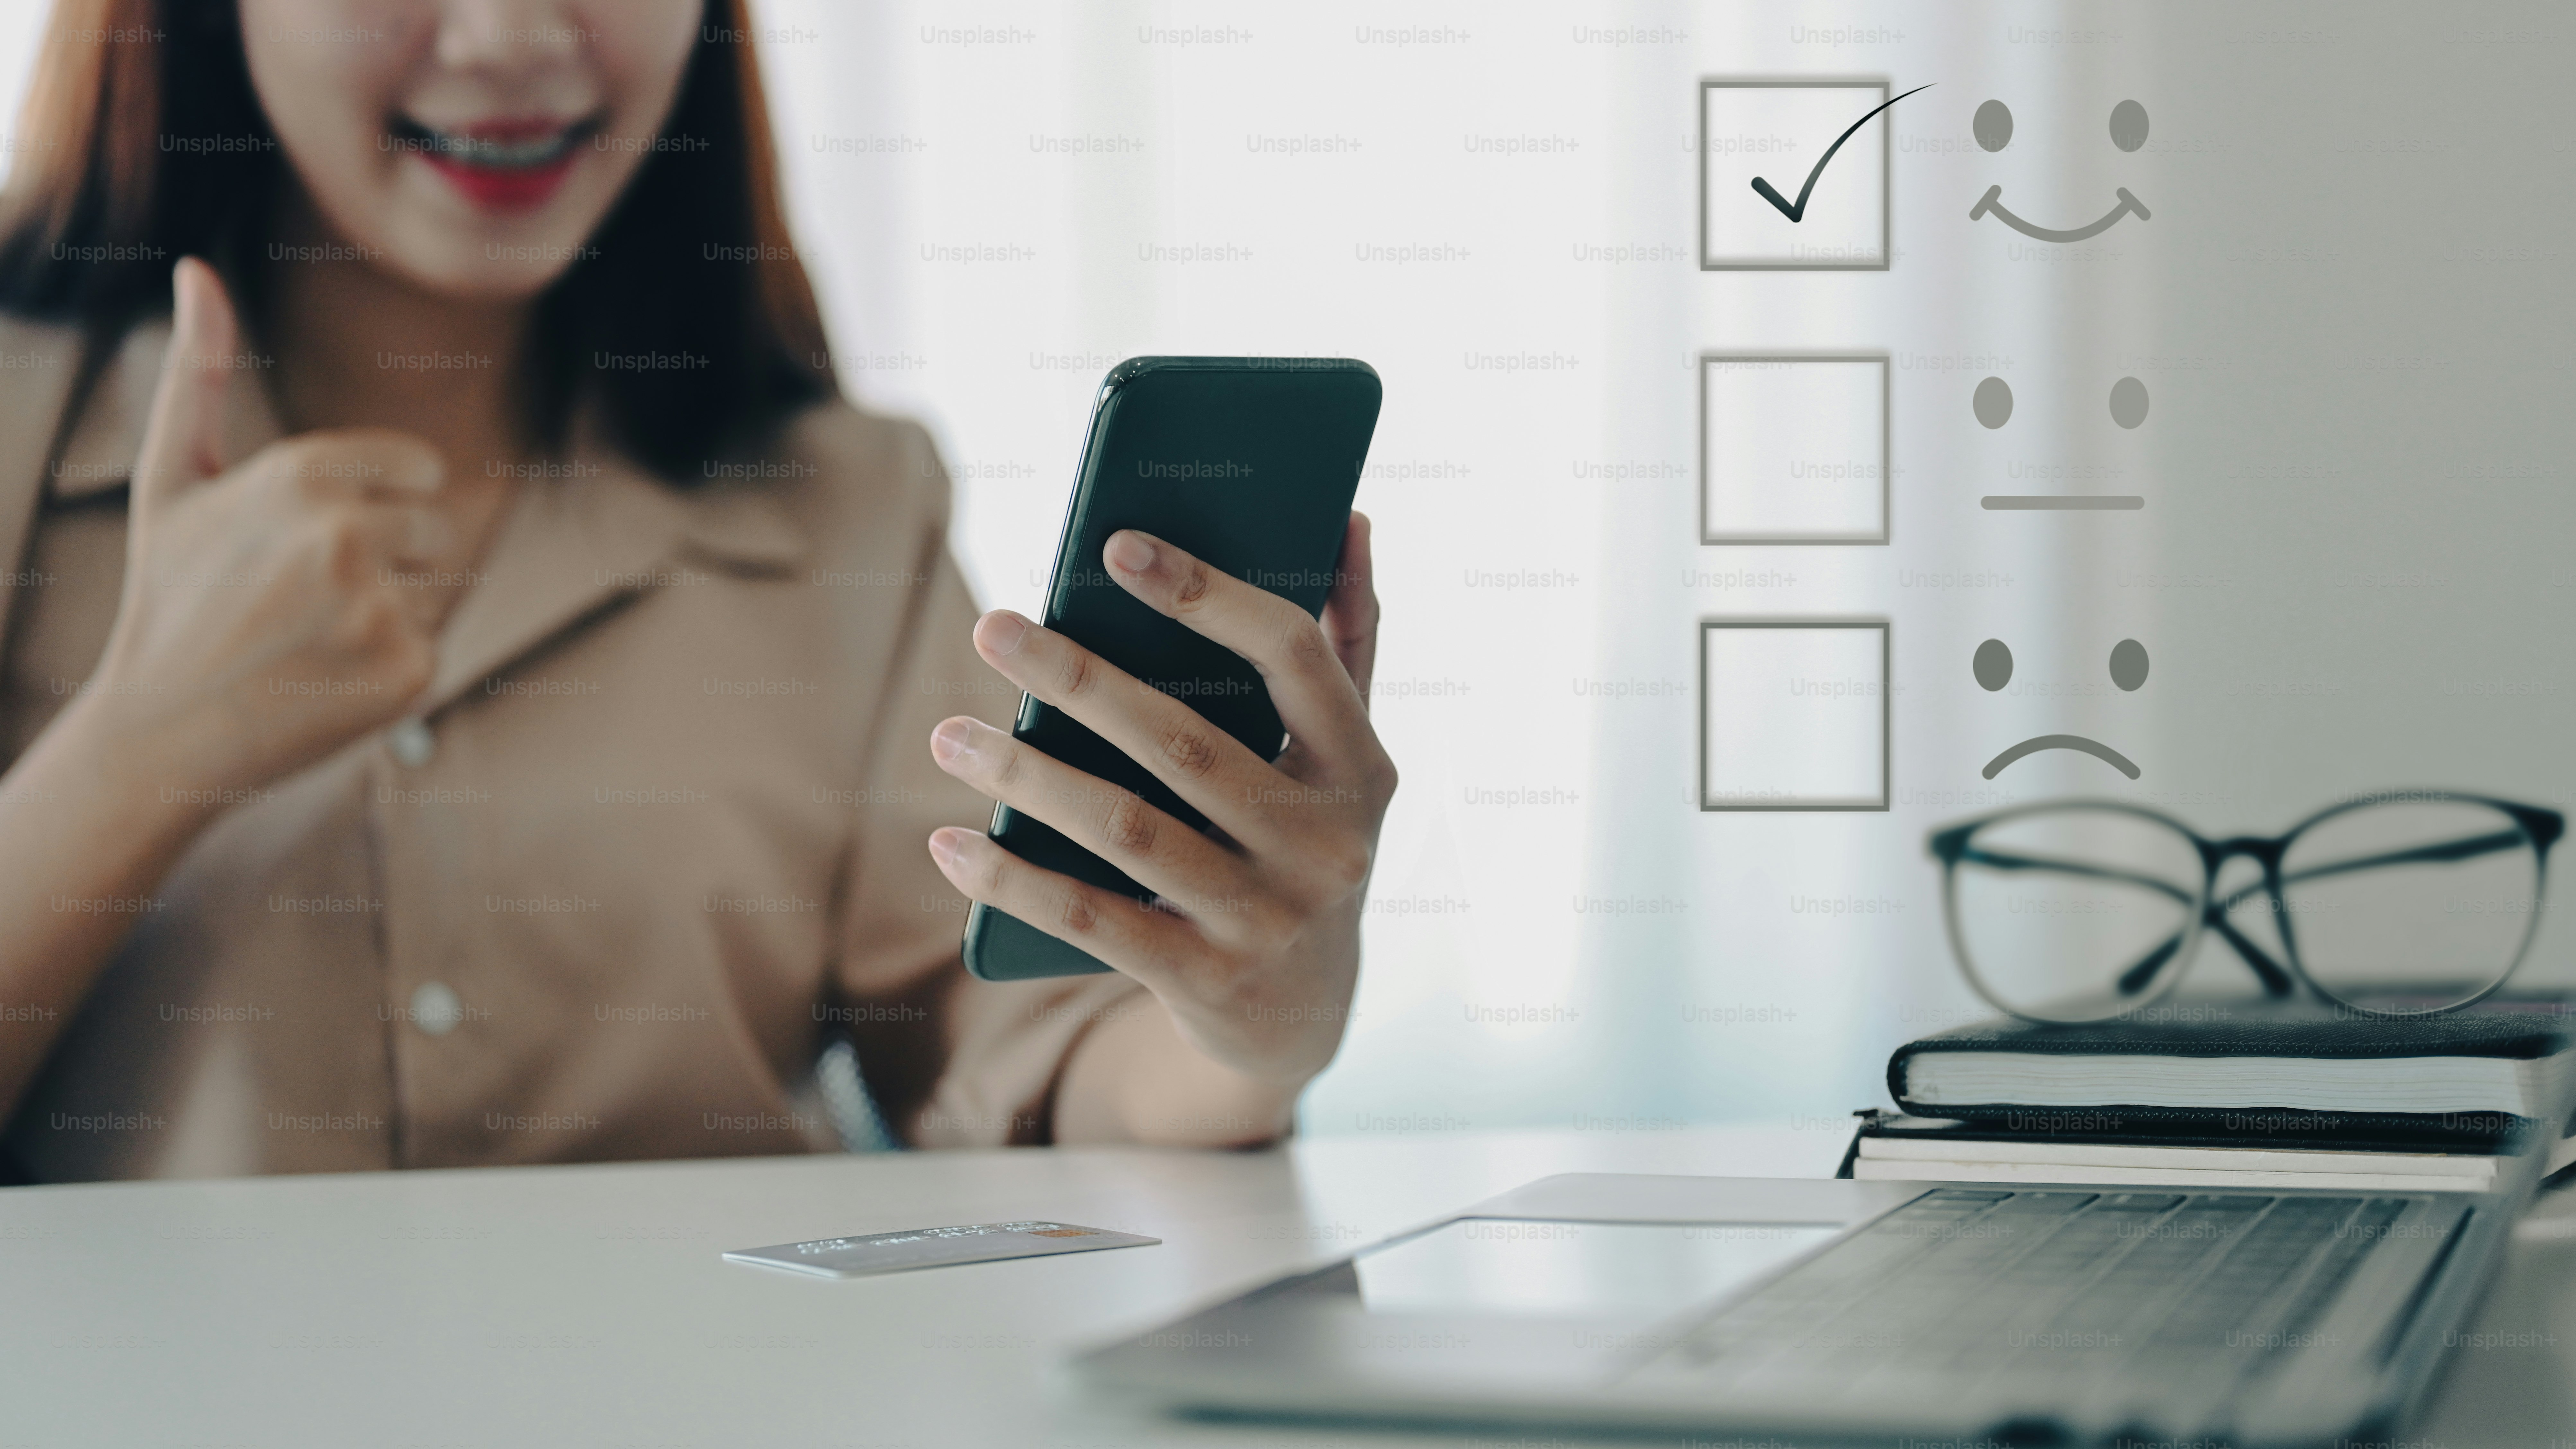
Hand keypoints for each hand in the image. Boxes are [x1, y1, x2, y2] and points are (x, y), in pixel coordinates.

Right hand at [76, 258, 470, 794]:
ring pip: (430, 590)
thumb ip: (199, 370)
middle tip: (304, 602)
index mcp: (304, 475)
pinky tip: (323, 682)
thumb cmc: (169, 595)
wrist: (160, 729)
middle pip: (433, 529)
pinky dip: (389, 668)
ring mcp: (379, 604)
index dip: (383, 503)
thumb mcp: (173, 476)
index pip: (419, 470)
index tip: (325, 541)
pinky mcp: (409, 670)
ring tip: (307, 640)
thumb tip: (197, 270)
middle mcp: (345, 533)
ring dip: (384, 612)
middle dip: (386, 560)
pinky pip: (431, 647)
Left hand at [926, 517, 1394, 1085]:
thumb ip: (1348, 641)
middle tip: (992, 626)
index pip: (1290, 655)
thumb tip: (1347, 518)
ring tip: (949, 735)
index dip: (1206, 594)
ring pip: (1125, 830)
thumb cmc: (1307, 843)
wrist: (1304, 1019)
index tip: (1115, 545)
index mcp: (1361, 766)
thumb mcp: (1344, 756)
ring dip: (1025, 778)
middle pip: (1184, 743)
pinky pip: (1091, 920)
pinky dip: (1013, 879)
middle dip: (1078, 679)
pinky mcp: (1206, 982)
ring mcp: (1267, 919)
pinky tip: (950, 841)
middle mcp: (1326, 844)